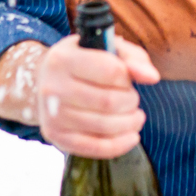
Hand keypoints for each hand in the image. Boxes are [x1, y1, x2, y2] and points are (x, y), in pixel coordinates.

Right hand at [17, 35, 159, 157]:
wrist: (43, 81)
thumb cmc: (82, 62)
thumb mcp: (105, 48)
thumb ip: (133, 58)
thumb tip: (152, 78)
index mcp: (62, 59)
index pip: (111, 71)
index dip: (128, 77)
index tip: (127, 79)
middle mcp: (52, 87)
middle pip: (109, 102)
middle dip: (131, 102)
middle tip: (132, 99)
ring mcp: (52, 115)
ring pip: (105, 126)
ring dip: (130, 123)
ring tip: (134, 116)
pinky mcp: (56, 136)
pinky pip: (95, 147)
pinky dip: (120, 145)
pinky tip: (131, 136)